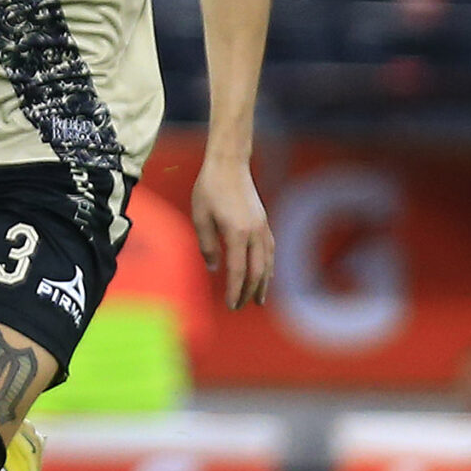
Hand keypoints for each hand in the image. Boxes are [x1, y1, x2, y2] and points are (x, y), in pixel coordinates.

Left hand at [191, 155, 273, 309]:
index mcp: (237, 233)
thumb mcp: (200, 217)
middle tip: (241, 306)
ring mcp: (262, 227)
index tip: (231, 305)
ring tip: (258, 299)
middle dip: (249, 291)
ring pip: (267, 262)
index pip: (238, 270)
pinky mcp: (264, 222)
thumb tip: (214, 268)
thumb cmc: (209, 188)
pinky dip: (268, 266)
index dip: (235, 290)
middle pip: (257, 271)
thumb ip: (207, 244)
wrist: (229, 164)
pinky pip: (270, 250)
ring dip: (264, 283)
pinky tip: (265, 275)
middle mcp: (254, 232)